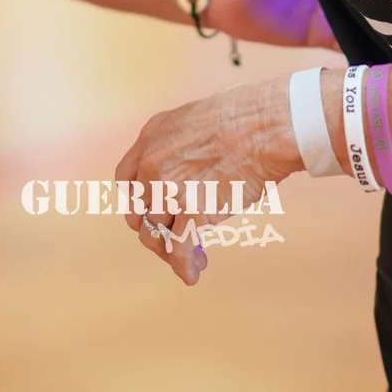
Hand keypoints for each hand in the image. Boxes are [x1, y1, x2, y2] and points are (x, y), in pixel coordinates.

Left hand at [114, 75, 306, 284]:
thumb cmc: (245, 117)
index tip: (155, 208)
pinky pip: (178, 249)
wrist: (264, 126)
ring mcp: (169, 190)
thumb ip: (180, 146)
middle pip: (138, 210)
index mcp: (151, 137)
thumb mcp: (194, 119)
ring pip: (154, 233)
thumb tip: (191, 171)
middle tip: (172, 237)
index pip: (127, 179)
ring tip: (193, 258)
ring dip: (169, 251)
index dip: (140, 198)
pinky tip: (192, 274)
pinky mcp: (192, 212)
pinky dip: (184, 266)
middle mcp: (151, 164)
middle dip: (154, 227)